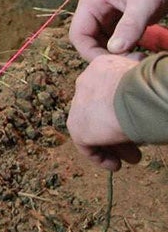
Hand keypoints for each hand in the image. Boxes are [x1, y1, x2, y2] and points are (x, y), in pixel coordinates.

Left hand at [69, 53, 143, 169]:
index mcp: (104, 66)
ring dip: (112, 143)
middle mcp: (87, 81)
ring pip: (94, 126)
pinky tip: (115, 165)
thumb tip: (150, 81)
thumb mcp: (148, 81)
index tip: (137, 118)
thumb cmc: (153, 87)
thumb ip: (143, 86)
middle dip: (117, 127)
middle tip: (136, 144)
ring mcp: (79, 103)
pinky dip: (99, 155)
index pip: (108, 89)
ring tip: (133, 158)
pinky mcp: (77, 125)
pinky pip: (85, 143)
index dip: (122, 108)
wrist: (140, 96)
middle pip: (99, 108)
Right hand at [70, 0, 167, 58]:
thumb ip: (129, 27)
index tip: (114, 65)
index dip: (91, 53)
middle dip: (106, 55)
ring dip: (117, 53)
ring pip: (104, 41)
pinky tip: (143, 52)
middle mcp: (96, 8)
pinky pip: (119, 37)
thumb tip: (114, 52)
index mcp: (92, 1)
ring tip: (138, 59)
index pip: (78, 35)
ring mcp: (110, 13)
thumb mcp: (143, 3)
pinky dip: (127, 47)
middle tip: (130, 64)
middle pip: (90, 40)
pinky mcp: (124, 17)